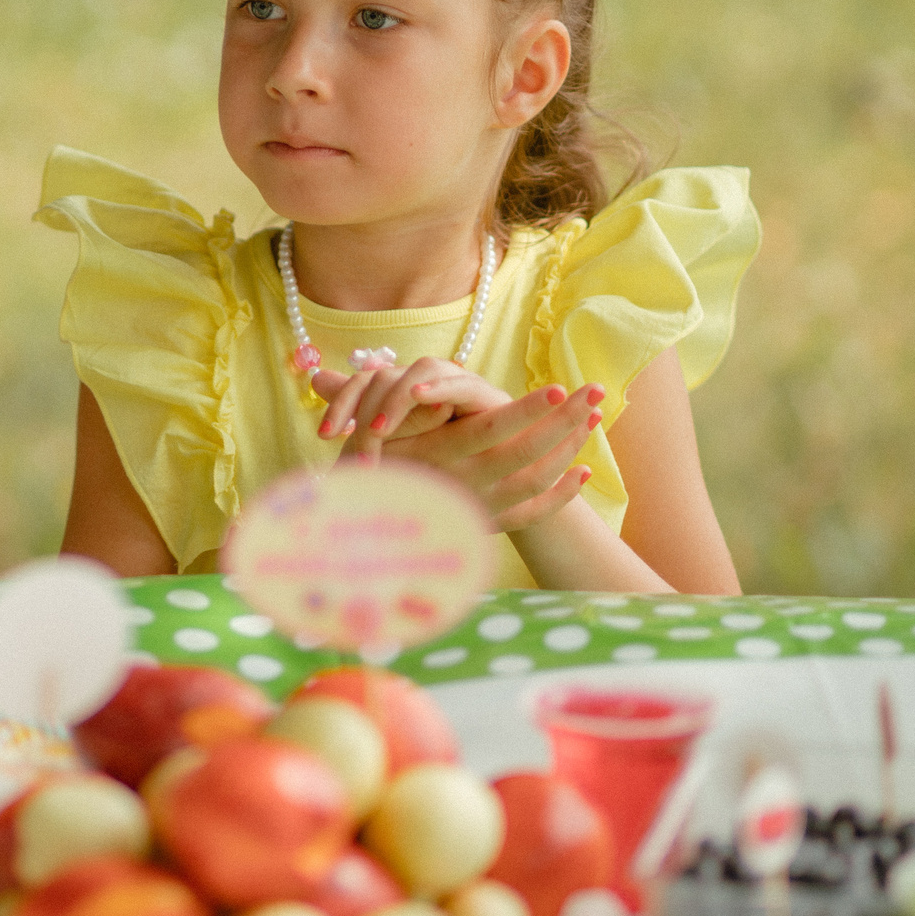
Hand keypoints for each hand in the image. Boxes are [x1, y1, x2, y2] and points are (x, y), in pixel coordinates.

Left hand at [310, 356, 502, 446]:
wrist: (505, 477)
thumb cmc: (446, 461)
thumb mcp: (396, 448)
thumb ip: (360, 420)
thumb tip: (317, 383)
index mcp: (401, 391)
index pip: (362, 382)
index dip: (340, 404)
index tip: (324, 436)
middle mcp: (424, 381)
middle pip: (384, 376)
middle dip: (362, 409)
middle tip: (354, 447)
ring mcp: (454, 383)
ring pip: (418, 370)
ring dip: (394, 400)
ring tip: (378, 431)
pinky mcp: (484, 394)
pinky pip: (460, 382)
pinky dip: (438, 385)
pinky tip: (419, 395)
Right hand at [314, 358, 603, 532]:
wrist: (366, 544)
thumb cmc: (362, 480)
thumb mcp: (363, 440)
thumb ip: (364, 404)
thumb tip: (319, 371)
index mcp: (440, 457)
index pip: (492, 429)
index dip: (529, 409)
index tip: (560, 388)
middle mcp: (465, 482)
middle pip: (527, 451)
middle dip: (564, 420)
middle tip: (595, 394)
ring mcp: (481, 506)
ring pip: (537, 478)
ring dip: (570, 448)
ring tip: (594, 421)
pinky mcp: (489, 523)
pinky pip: (534, 512)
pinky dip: (562, 494)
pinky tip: (581, 473)